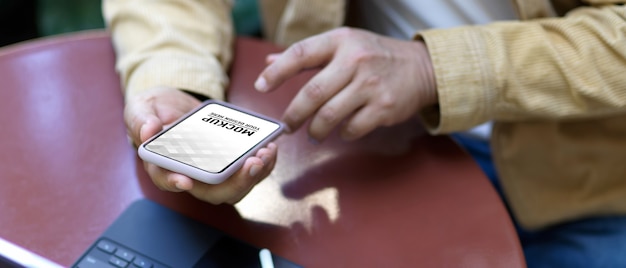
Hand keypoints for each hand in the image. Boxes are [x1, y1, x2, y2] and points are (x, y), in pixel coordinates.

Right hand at [124, 86, 277, 203]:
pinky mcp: (229, 163)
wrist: (172, 105)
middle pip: (212, 192)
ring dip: (254, 175)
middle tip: (251, 163)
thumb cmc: (153, 112)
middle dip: (235, 182)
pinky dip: (263, 163)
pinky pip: (248, 172)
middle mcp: (189, 175)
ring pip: (234, 187)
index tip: (185, 180)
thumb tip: (148, 130)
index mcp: (162, 165)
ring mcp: (212, 171)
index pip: (166, 179)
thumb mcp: (140, 108)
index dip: (175, 182)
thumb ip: (140, 119)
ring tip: (265, 153)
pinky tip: (270, 147)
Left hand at [255, 27, 436, 141]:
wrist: (420, 68)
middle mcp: (355, 60)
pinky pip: (352, 128)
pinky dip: (342, 134)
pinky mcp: (384, 107)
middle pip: (313, 93)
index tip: (260, 87)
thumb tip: (269, 63)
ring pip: (330, 115)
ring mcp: (371, 84)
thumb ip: (307, 56)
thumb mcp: (343, 45)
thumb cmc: (374, 56)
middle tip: (288, 126)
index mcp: (341, 41)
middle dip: (294, 115)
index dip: (277, 72)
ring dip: (316, 130)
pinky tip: (342, 131)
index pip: (301, 54)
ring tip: (313, 133)